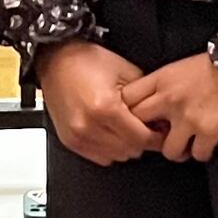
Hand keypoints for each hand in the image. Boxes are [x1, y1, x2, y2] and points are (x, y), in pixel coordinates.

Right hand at [37, 41, 156, 164]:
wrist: (56, 60)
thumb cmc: (88, 62)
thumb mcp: (126, 71)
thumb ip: (146, 99)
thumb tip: (160, 119)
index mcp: (105, 108)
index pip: (141, 139)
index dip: (156, 137)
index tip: (161, 131)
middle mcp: (88, 126)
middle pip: (130, 150)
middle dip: (142, 140)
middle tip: (146, 127)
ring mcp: (77, 136)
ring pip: (116, 157)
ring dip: (126, 146)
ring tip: (128, 128)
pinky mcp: (69, 141)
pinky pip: (99, 157)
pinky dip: (110, 149)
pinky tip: (112, 132)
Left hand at [123, 54, 217, 162]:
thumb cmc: (217, 64)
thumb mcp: (181, 66)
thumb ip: (162, 84)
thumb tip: (150, 103)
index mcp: (161, 80)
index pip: (127, 99)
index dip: (127, 112)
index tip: (136, 118)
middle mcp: (169, 99)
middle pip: (139, 127)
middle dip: (146, 134)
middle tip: (157, 137)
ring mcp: (188, 118)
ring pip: (167, 151)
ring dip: (176, 150)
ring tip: (185, 145)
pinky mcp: (209, 132)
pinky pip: (197, 155)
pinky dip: (202, 152)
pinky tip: (206, 145)